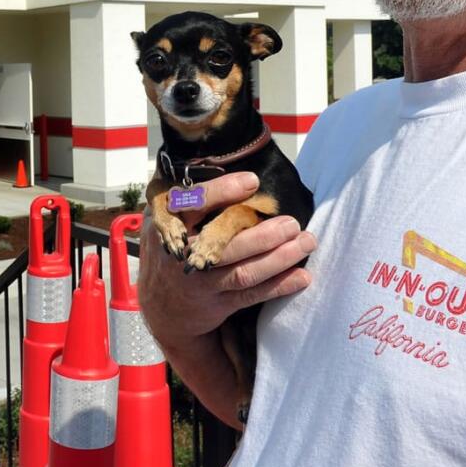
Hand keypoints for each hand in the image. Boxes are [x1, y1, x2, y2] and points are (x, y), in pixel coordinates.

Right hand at [138, 171, 315, 346]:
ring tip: (306, 243)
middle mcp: (182, 252)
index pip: (192, 204)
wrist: (159, 302)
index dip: (221, 193)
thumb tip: (228, 162)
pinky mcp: (216, 304)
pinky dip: (278, 286)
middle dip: (261, 235)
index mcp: (169, 221)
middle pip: (223, 244)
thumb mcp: (163, 216)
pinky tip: (301, 277)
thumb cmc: (172, 244)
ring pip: (242, 272)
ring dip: (278, 259)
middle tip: (292, 223)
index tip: (253, 181)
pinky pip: (250, 295)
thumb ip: (187, 194)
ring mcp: (200, 282)